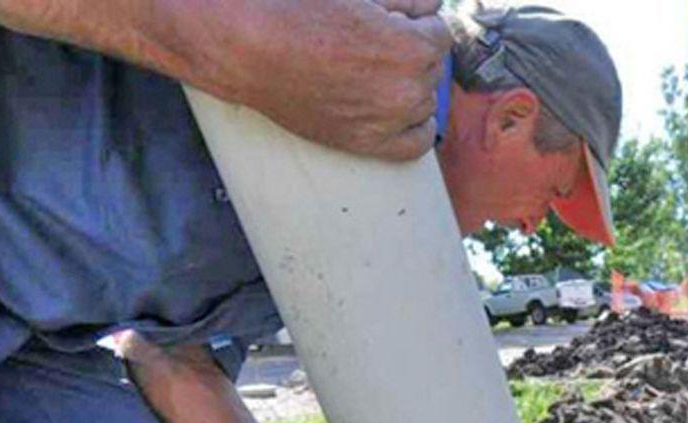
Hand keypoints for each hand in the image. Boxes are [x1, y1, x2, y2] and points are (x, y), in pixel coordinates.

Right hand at [223, 0, 450, 160]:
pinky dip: (414, 126)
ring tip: (372, 70)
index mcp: (413, 48)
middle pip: (432, 66)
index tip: (391, 20)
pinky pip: (416, 143)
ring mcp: (388, 121)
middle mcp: (408, 91)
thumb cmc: (297, 10)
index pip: (439, 32)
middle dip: (412, 51)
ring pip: (424, 101)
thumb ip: (409, 1)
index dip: (415, 22)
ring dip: (410, 84)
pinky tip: (399, 109)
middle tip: (373, 43)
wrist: (247, 47)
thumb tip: (431, 9)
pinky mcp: (366, 143)